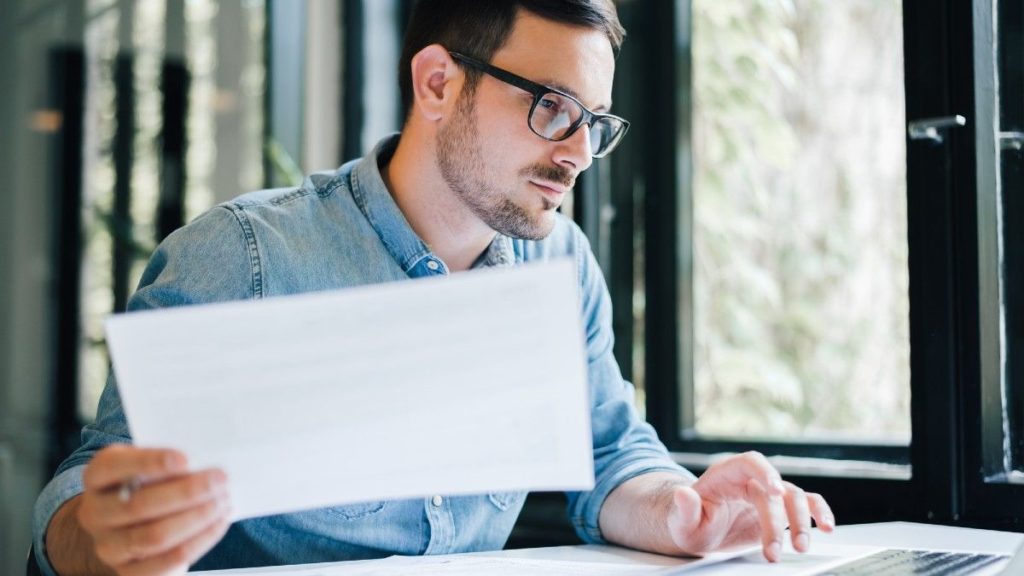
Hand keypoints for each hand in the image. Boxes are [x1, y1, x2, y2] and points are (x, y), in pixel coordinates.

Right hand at [76, 445, 231, 575]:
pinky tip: (218, 523)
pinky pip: (167, 561)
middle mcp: (95, 512)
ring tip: (223, 501)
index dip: (149, 462)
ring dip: (196, 517)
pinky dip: (199, 541)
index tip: (185, 459)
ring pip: (155, 536)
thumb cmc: (149, 484)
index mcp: (97, 477)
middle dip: (186, 492)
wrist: (131, 526)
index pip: (112, 467)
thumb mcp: (150, 465)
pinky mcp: (129, 571)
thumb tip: (205, 462)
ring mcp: (108, 546)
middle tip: (220, 480)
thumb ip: (169, 462)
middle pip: (139, 505)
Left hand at [666, 451, 833, 561]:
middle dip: (778, 522)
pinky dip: (819, 513)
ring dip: (801, 522)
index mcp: (727, 474)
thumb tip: (681, 493)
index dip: (766, 473)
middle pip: (775, 491)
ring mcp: (768, 494)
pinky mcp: (780, 510)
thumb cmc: (690, 522)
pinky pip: (806, 505)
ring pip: (795, 498)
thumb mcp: (681, 521)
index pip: (751, 462)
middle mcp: (751, 480)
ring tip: (800, 547)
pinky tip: (827, 527)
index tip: (776, 491)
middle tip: (774, 551)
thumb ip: (684, 508)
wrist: (700, 531)